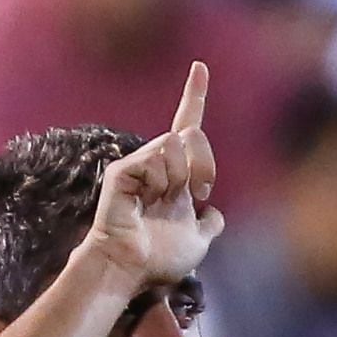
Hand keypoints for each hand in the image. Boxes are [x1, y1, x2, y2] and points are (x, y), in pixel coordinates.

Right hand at [82, 64, 224, 293]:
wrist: (131, 269)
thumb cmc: (158, 261)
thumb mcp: (198, 241)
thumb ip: (210, 225)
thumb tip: (214, 215)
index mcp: (174, 174)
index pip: (187, 125)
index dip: (195, 95)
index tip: (200, 67)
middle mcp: (156, 164)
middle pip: (192, 132)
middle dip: (205, 164)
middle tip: (201, 194)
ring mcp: (138, 165)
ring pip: (175, 145)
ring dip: (179, 178)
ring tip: (162, 202)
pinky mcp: (123, 171)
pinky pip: (155, 158)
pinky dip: (159, 181)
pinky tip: (146, 201)